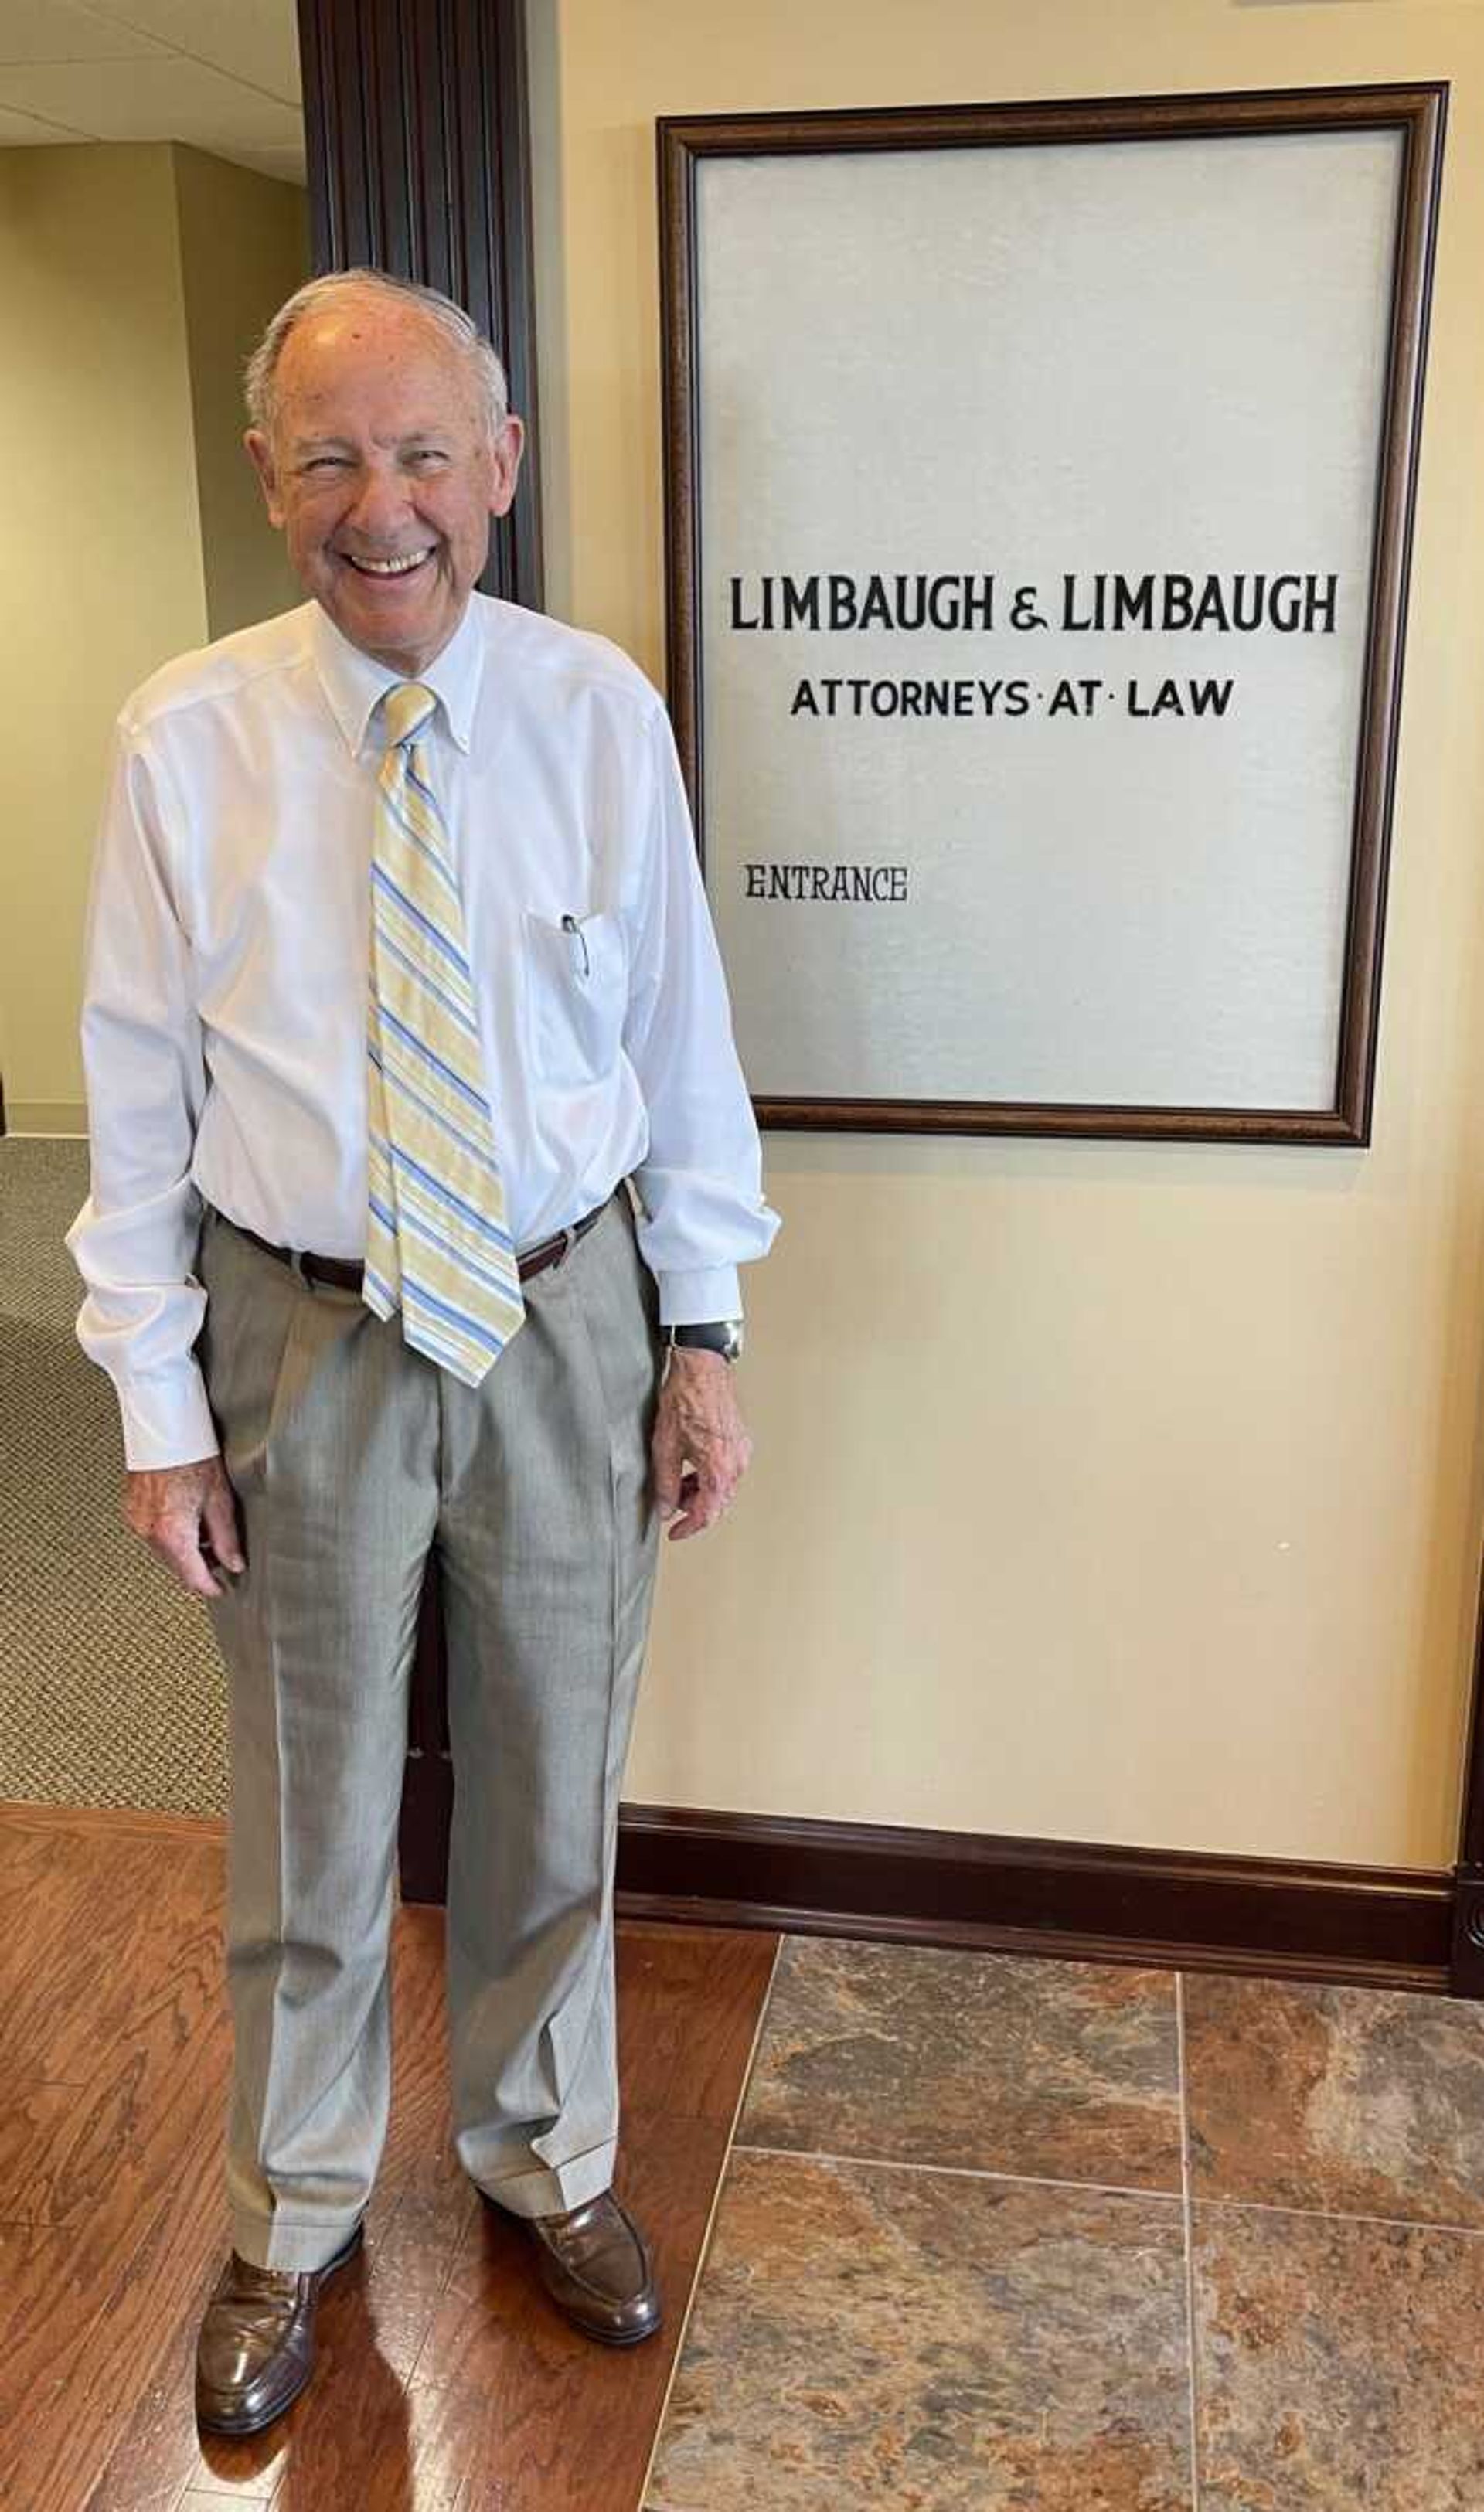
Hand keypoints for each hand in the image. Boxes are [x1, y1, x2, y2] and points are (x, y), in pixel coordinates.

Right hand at [125, 1455, 244, 1599]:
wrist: (166, 1431)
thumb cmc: (194, 1457)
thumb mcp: (220, 1500)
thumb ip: (227, 1539)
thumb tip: (234, 1564)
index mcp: (172, 1533)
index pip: (192, 1577)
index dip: (210, 1587)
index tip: (222, 1590)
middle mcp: (149, 1531)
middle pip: (177, 1566)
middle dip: (199, 1566)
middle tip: (221, 1556)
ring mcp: (136, 1521)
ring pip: (164, 1552)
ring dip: (185, 1550)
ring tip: (206, 1528)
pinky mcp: (131, 1511)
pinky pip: (153, 1535)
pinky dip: (171, 1535)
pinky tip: (187, 1516)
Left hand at [650, 1348, 752, 1541]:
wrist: (701, 1367)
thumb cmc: (685, 1398)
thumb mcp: (665, 1447)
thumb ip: (665, 1484)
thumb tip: (666, 1507)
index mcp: (719, 1468)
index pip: (707, 1514)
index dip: (689, 1528)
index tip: (676, 1532)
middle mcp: (736, 1462)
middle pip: (718, 1502)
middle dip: (694, 1508)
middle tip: (672, 1502)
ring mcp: (742, 1450)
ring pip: (723, 1486)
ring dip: (701, 1490)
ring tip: (679, 1479)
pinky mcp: (740, 1440)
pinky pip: (728, 1469)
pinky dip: (710, 1474)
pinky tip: (693, 1463)